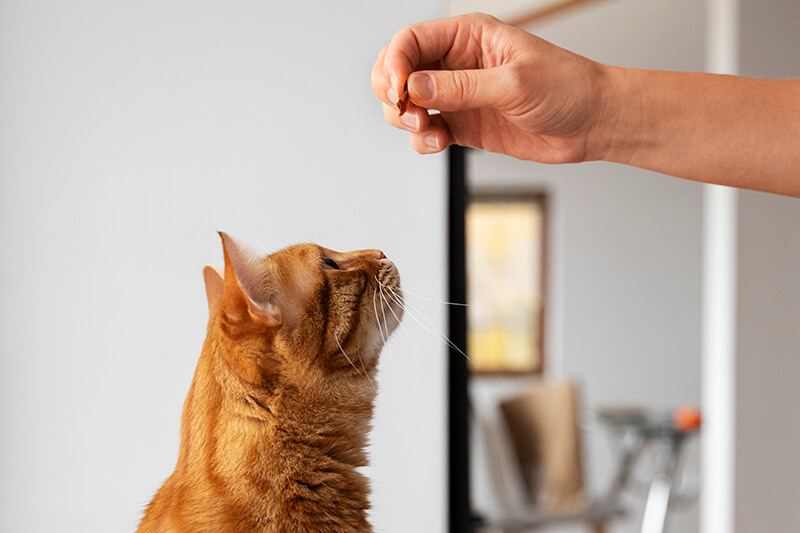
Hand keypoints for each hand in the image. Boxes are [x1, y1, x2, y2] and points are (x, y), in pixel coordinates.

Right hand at [371, 13, 611, 162]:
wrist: (592, 123)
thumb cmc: (566, 88)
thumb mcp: (513, 83)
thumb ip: (460, 87)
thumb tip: (414, 87)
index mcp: (468, 36)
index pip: (411, 40)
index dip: (395, 63)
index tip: (398, 90)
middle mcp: (457, 63)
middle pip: (399, 70)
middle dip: (392, 92)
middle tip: (407, 112)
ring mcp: (458, 95)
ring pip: (407, 103)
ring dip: (405, 119)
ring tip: (428, 130)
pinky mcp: (462, 125)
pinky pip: (426, 131)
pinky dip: (422, 140)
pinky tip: (439, 142)